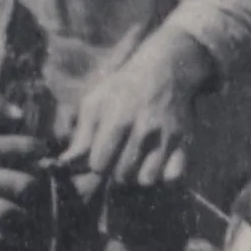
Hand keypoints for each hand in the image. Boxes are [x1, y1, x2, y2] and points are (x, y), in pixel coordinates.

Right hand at [0, 93, 49, 246]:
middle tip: (36, 183)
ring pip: (2, 211)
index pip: (24, 150)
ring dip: (21, 212)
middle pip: (20, 186)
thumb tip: (20, 114)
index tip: (43, 152)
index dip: (40, 150)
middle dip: (35, 184)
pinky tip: (6, 239)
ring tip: (26, 209)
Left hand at [57, 33, 213, 197]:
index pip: (99, 165)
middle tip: (118, 157)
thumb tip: (65, 165)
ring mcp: (166, 137)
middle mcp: (144, 130)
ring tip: (137, 161)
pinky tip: (157, 163)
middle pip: (122, 175)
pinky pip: (173, 176)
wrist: (165, 70)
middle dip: (116, 170)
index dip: (97, 162)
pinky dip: (164, 175)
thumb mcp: (95, 103)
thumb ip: (81, 136)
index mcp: (117, 120)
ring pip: (147, 180)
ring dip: (138, 175)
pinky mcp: (184, 141)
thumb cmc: (123, 89)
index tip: (101, 153)